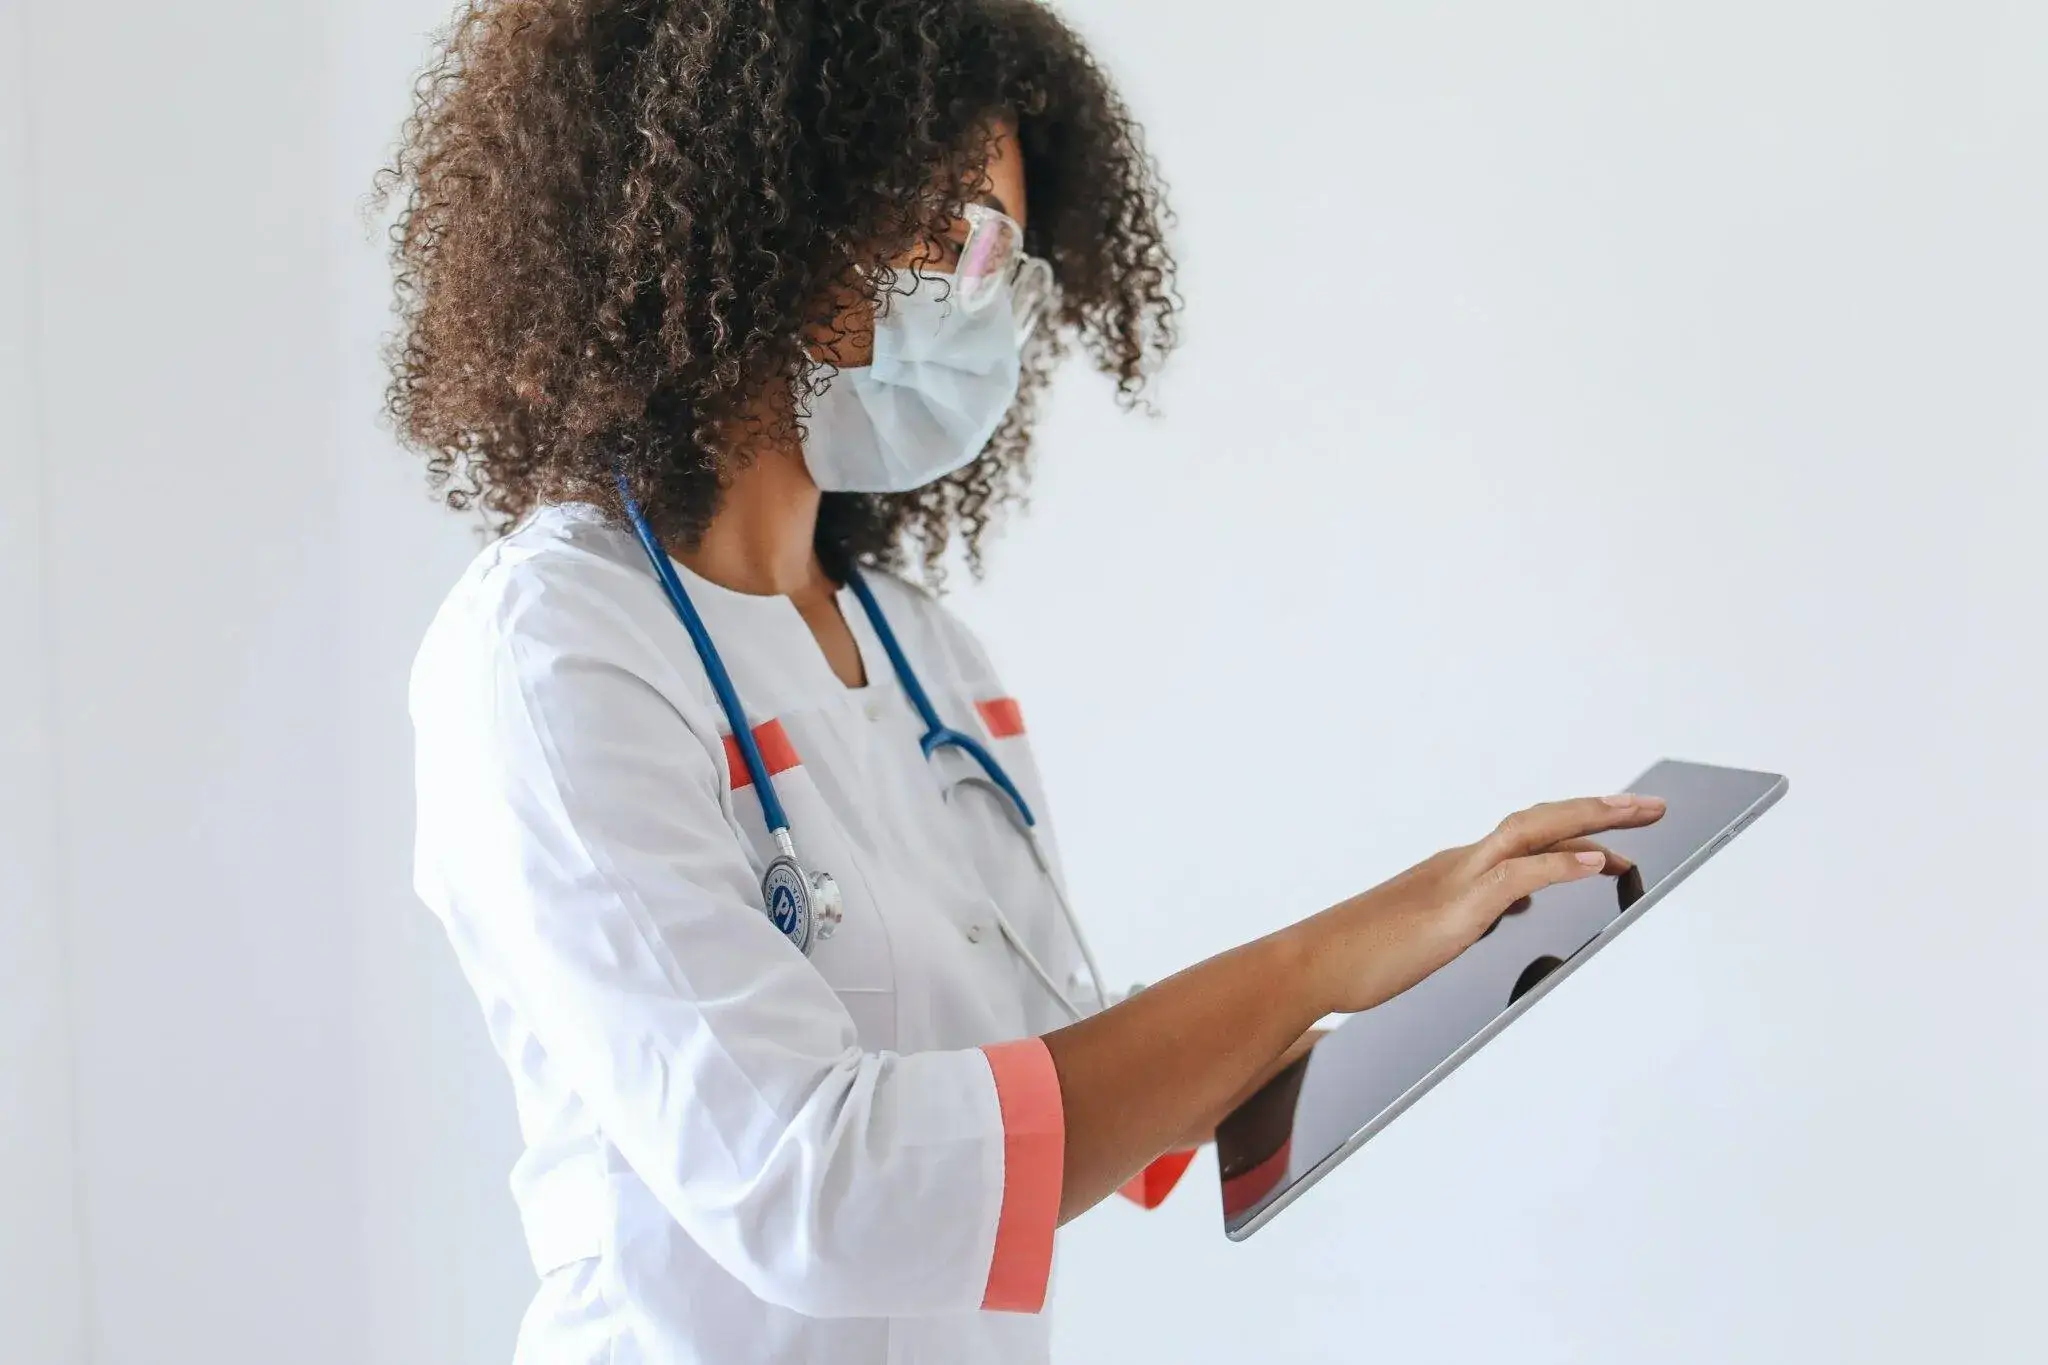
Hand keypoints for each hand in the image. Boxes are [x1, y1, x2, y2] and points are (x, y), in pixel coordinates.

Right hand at [1295, 794, 1665, 1015]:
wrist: (1312, 961)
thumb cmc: (1361, 956)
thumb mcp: (1432, 933)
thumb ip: (1476, 913)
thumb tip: (1512, 905)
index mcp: (1458, 870)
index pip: (1529, 836)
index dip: (1577, 829)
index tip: (1619, 832)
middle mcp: (1463, 863)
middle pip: (1542, 820)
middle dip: (1600, 809)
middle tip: (1651, 806)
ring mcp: (1458, 880)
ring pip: (1535, 832)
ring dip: (1592, 821)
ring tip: (1640, 816)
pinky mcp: (1456, 909)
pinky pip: (1518, 875)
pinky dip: (1562, 865)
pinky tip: (1598, 865)